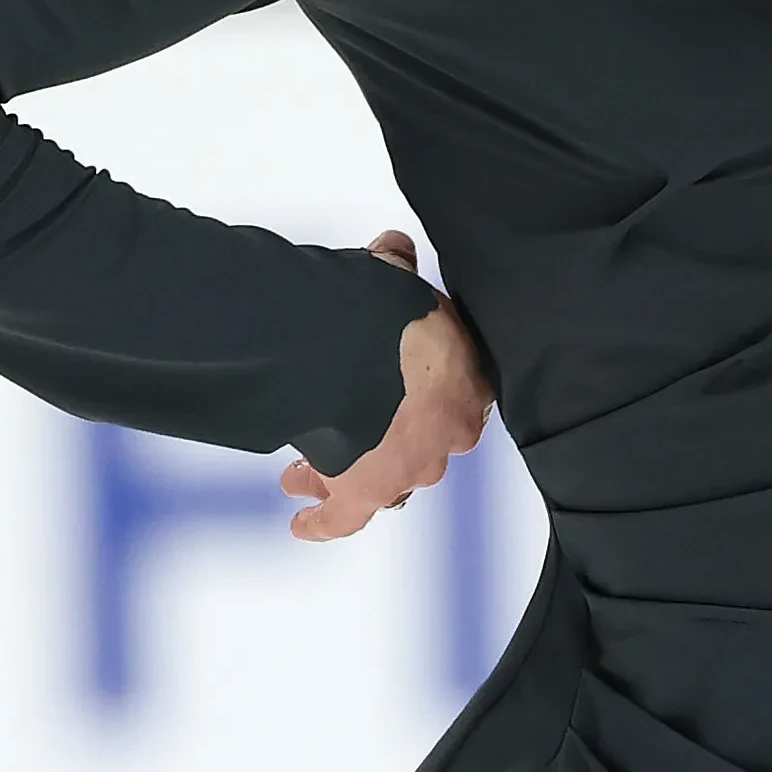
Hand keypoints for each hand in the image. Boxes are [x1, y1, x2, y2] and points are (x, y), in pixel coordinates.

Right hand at [281, 233, 492, 542]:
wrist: (357, 345)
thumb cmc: (387, 309)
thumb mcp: (397, 277)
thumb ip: (397, 266)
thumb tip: (393, 248)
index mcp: (468, 384)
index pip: (452, 401)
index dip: (420, 400)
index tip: (399, 398)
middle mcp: (447, 435)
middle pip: (417, 447)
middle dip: (383, 440)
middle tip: (353, 434)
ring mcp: (408, 468)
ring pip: (379, 479)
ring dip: (342, 472)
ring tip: (305, 471)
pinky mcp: (364, 492)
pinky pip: (343, 518)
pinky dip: (322, 522)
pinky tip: (303, 522)